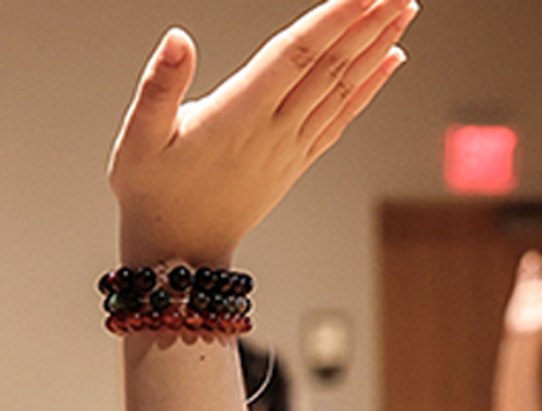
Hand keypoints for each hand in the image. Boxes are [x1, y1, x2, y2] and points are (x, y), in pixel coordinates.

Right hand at [109, 0, 412, 266]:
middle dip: (369, 21)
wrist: (177, 255)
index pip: (295, 55)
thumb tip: (177, 39)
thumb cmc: (151, 195)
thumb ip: (158, 88)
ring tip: (404, 9)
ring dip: (377, 45)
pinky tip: (391, 61)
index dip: (332, 19)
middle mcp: (275, 129)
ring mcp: (290, 146)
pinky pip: (342, 116)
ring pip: (344, 86)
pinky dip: (370, 86)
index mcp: (238, 116)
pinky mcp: (296, 160)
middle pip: (331, 65)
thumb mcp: (137, 141)